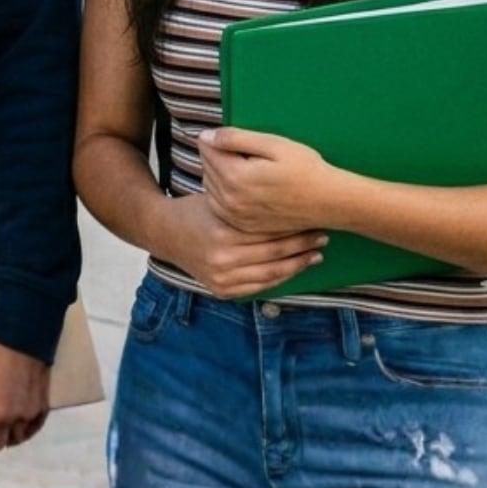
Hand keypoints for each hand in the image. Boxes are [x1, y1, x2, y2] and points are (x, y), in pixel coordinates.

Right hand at [159, 190, 327, 298]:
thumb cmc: (197, 210)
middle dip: (302, 245)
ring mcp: (221, 277)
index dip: (295, 226)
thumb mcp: (218, 199)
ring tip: (315, 255)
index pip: (270, 232)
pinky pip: (259, 287)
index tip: (314, 218)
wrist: (164, 232)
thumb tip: (288, 198)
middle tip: (322, 236)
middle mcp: (222, 258)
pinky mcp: (221, 290)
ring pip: (271, 274)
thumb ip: (248, 204)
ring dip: (297, 265)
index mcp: (222, 232)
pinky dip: (279, 278)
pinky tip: (293, 268)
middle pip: (274, 254)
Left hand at [199, 128, 347, 234]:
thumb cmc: (306, 169)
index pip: (206, 147)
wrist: (330, 202)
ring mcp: (234, 215)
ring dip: (221, 174)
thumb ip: (236, 138)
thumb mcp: (274, 145)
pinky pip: (219, 202)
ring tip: (251, 171)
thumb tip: (206, 136)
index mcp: (234, 176)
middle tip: (251, 156)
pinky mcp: (242, 224)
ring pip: (210, 184)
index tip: (243, 142)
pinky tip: (248, 188)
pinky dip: (226, 192)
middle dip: (221, 155)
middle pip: (206, 165)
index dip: (221, 138)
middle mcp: (229, 199)